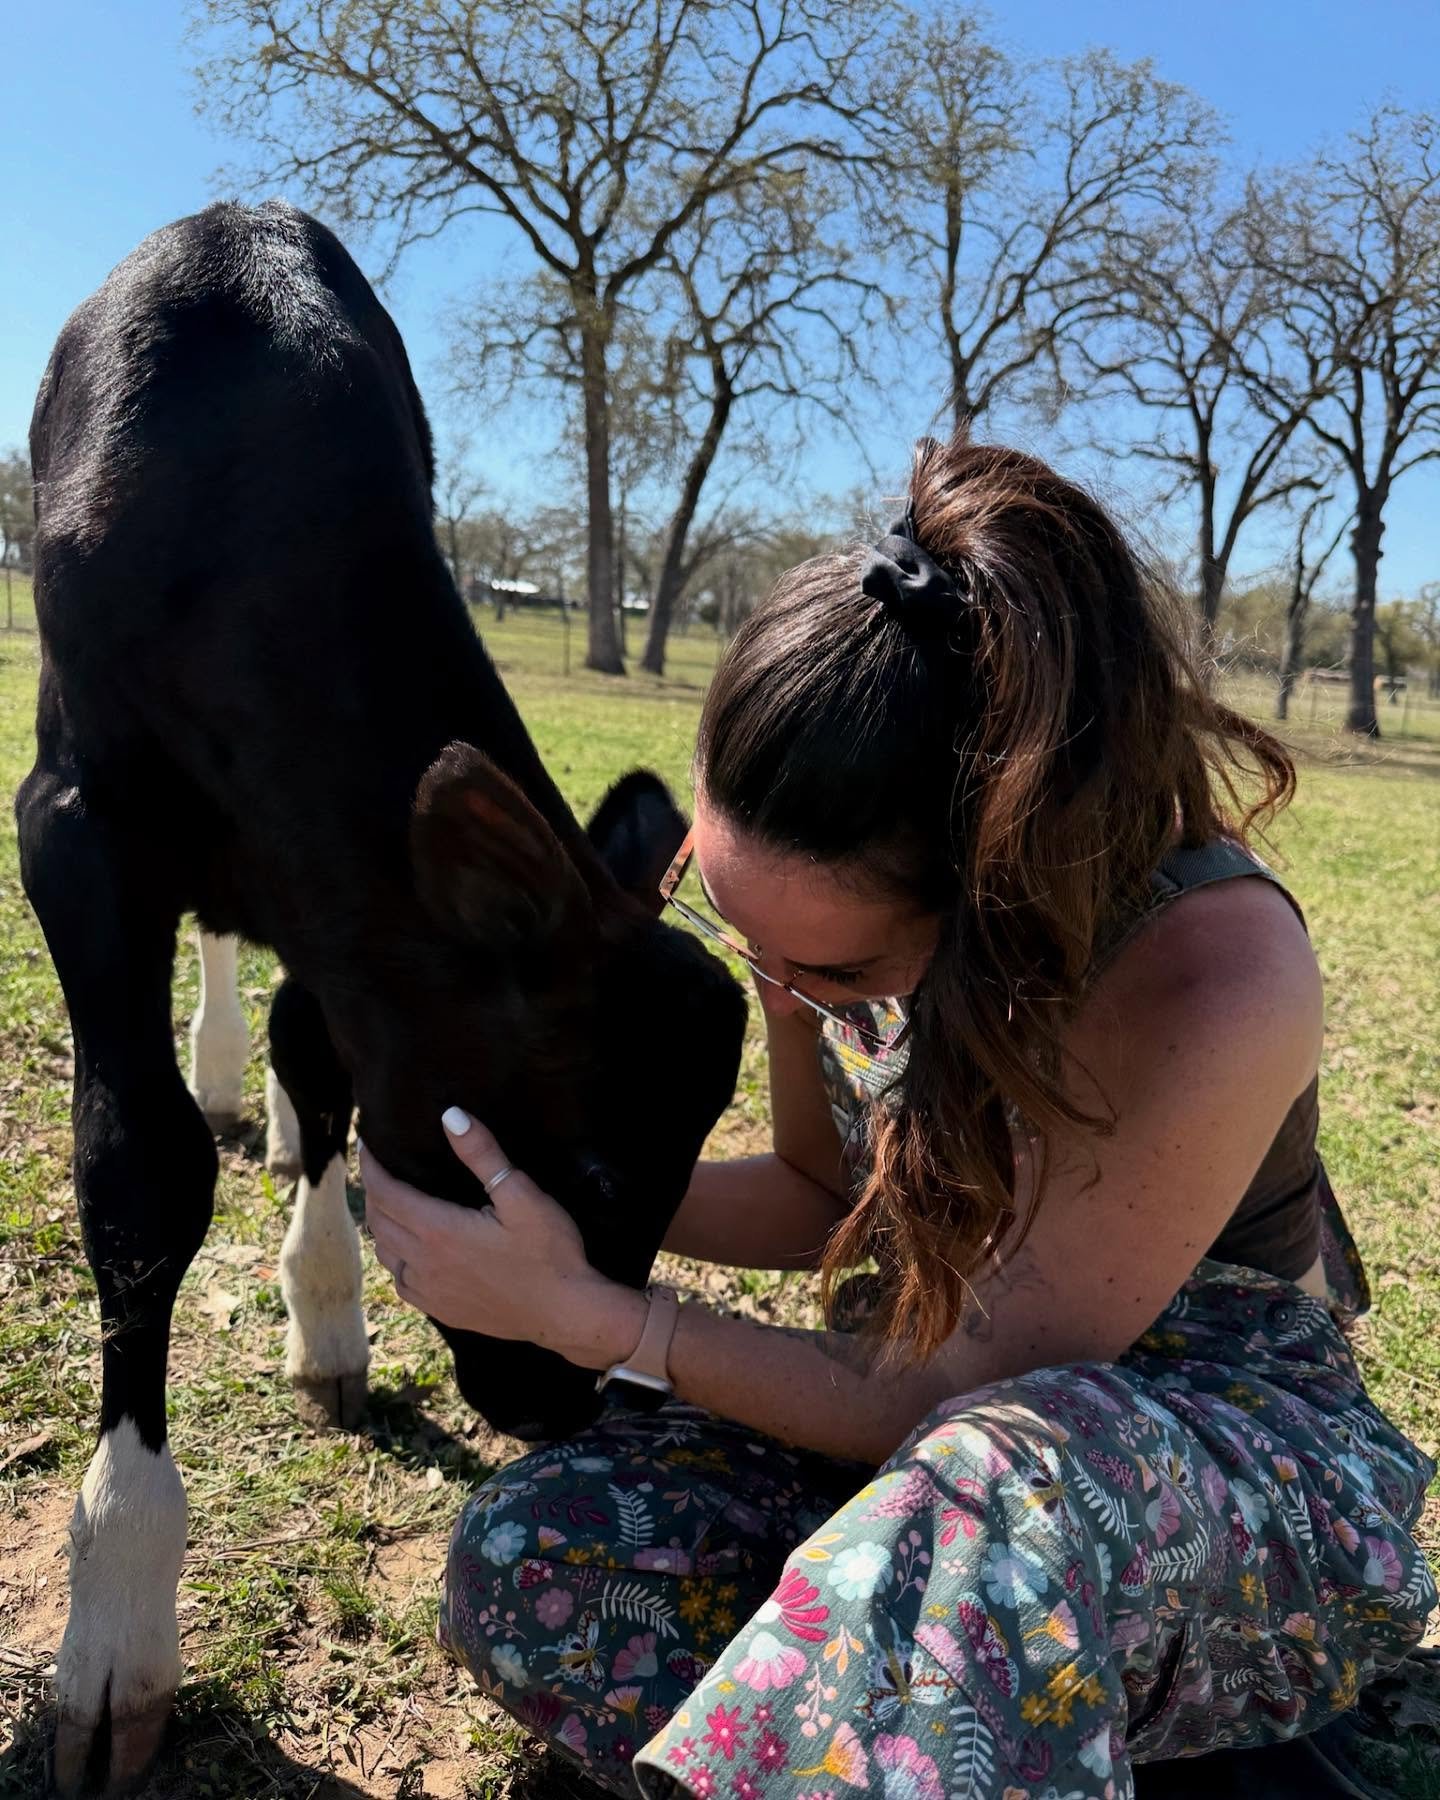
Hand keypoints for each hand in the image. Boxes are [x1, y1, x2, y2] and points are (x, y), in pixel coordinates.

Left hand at [359, 1111, 647, 1368]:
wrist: (565, 1313)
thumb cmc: (549, 1252)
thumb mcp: (521, 1195)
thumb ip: (483, 1155)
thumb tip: (450, 1116)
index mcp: (438, 1230)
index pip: (385, 1192)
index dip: (370, 1166)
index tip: (367, 1146)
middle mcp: (423, 1262)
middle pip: (379, 1221)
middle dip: (374, 1191)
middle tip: (380, 1169)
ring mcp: (430, 1291)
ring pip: (385, 1253)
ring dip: (381, 1226)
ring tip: (391, 1205)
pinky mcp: (441, 1311)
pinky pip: (401, 1282)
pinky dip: (396, 1260)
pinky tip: (410, 1253)